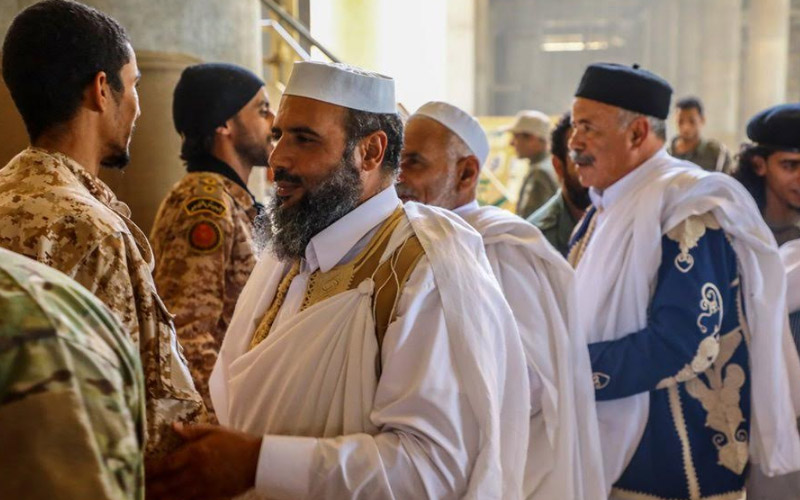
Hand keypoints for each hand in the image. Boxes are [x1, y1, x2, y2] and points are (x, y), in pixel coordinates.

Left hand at [146, 422, 261, 499]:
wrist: (257, 461)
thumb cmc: (236, 442)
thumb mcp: (215, 430)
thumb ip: (192, 430)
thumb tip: (173, 426)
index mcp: (194, 454)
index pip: (164, 465)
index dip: (148, 469)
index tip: (137, 468)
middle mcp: (194, 473)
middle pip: (164, 485)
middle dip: (147, 488)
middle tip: (133, 488)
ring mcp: (201, 488)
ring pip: (172, 498)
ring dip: (157, 498)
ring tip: (144, 496)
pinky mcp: (209, 498)